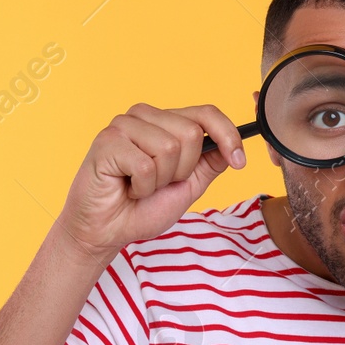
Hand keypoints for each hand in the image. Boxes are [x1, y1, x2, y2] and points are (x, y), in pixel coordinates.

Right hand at [55, 103, 244, 261]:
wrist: (106, 231)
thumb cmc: (141, 207)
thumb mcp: (188, 185)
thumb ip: (209, 162)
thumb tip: (234, 145)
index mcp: (165, 122)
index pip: (205, 113)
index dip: (228, 135)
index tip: (239, 161)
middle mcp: (144, 117)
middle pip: (191, 133)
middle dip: (183, 170)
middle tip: (158, 183)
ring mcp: (123, 126)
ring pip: (169, 147)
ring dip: (160, 180)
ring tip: (140, 185)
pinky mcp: (107, 141)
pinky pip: (145, 165)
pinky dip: (142, 187)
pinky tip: (126, 187)